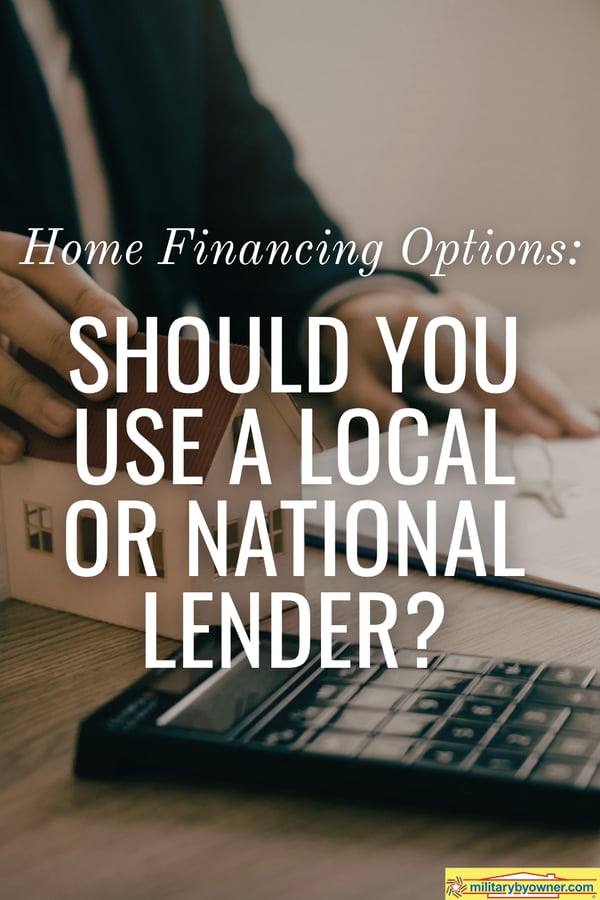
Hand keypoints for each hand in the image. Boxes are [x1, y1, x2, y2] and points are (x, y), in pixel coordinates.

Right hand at [0, 231, 137, 462]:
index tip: (125, 331)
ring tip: (67, 423)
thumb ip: (66, 319)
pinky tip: (15, 449)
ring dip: (25, 391)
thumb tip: (126, 353)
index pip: (42, 265)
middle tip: (104, 385)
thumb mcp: (26, 307)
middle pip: (11, 302)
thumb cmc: (3, 326)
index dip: (84, 298)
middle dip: (61, 345)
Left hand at [325, 288, 598, 437]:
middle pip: (509, 359)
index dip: (505, 401)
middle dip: (548, 398)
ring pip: (524, 357)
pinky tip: (567, 408)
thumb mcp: (350, 381)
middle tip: (581, 430)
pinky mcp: (489, 323)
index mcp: (422, 326)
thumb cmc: (360, 352)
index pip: (471, 369)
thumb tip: (406, 428)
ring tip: (586, 426)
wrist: (365, 309)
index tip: (534, 431)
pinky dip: (545, 383)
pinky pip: (521, 356)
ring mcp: (477, 315)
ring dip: (556, 392)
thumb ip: (374, 404)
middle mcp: (456, 314)